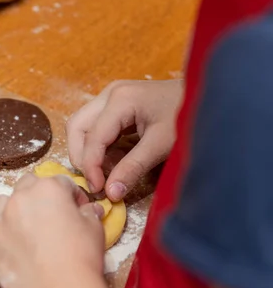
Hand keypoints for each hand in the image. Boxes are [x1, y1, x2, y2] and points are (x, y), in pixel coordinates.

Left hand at [0, 173, 103, 287]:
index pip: (61, 182)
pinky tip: (20, 254)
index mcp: (47, 190)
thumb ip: (89, 214)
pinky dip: (7, 241)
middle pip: (26, 185)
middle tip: (52, 213)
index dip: (73, 195)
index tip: (79, 208)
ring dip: (14, 210)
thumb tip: (90, 210)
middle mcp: (19, 201)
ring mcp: (1, 224)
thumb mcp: (95, 229)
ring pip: (2, 205)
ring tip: (29, 227)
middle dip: (39, 194)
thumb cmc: (81, 256)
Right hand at [66, 79, 182, 200]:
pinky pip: (96, 127)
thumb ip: (133, 168)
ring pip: (82, 126)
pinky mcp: (117, 104)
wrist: (211, 97)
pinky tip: (114, 162)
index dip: (91, 167)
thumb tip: (111, 194)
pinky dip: (99, 147)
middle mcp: (110, 94)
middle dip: (81, 157)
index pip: (92, 138)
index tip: (99, 191)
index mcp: (120, 100)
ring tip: (104, 173)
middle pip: (77, 127)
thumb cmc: (188, 116)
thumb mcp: (161, 145)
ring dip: (88, 152)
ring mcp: (112, 97)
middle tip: (95, 181)